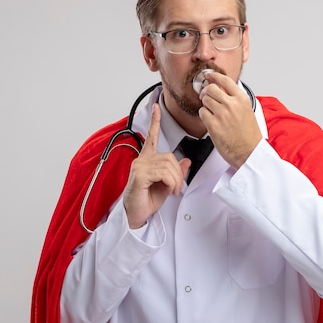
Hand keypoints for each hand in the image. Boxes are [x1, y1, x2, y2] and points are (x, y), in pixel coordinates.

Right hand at [123, 103, 190, 228]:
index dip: (155, 121)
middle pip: (170, 157)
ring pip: (169, 165)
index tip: (157, 107)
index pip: (152, 137)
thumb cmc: (147, 200)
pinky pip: (163, 173)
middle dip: (179, 174)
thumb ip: (176, 172)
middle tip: (177, 188)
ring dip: (176, 180)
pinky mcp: (140, 175)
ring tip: (173, 190)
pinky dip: (171, 182)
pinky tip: (169, 190)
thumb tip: (186, 162)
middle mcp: (142, 160)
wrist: (136, 215)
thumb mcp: (167, 185)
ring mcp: (139, 166)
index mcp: (147, 160)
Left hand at [199, 73, 261, 168]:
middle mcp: (232, 105)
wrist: (249, 152)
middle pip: (211, 88)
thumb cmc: (249, 136)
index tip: (209, 75)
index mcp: (242, 100)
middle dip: (206, 91)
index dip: (214, 76)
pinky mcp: (213, 125)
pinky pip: (201, 112)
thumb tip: (223, 92)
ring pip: (205, 100)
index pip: (225, 80)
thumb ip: (236, 100)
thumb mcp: (247, 111)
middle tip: (205, 95)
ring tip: (210, 111)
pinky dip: (203, 115)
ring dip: (205, 104)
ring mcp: (222, 114)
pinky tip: (210, 120)